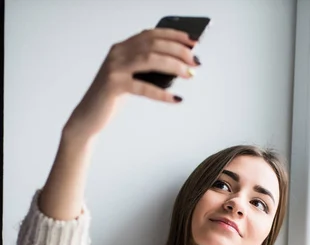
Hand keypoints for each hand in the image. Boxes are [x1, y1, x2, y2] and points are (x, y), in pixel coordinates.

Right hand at [64, 28, 198, 140]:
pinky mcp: (114, 85)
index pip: (151, 34)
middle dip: (178, 51)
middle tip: (195, 61)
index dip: (173, 35)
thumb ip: (146, 70)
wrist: (87, 117)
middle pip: (153, 44)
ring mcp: (114, 68)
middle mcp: (117, 53)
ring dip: (174, 66)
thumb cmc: (112, 98)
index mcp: (122, 48)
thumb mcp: (131, 79)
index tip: (193, 41)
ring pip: (150, 59)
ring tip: (190, 74)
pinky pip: (143, 87)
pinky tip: (176, 99)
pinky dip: (162, 93)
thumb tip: (177, 68)